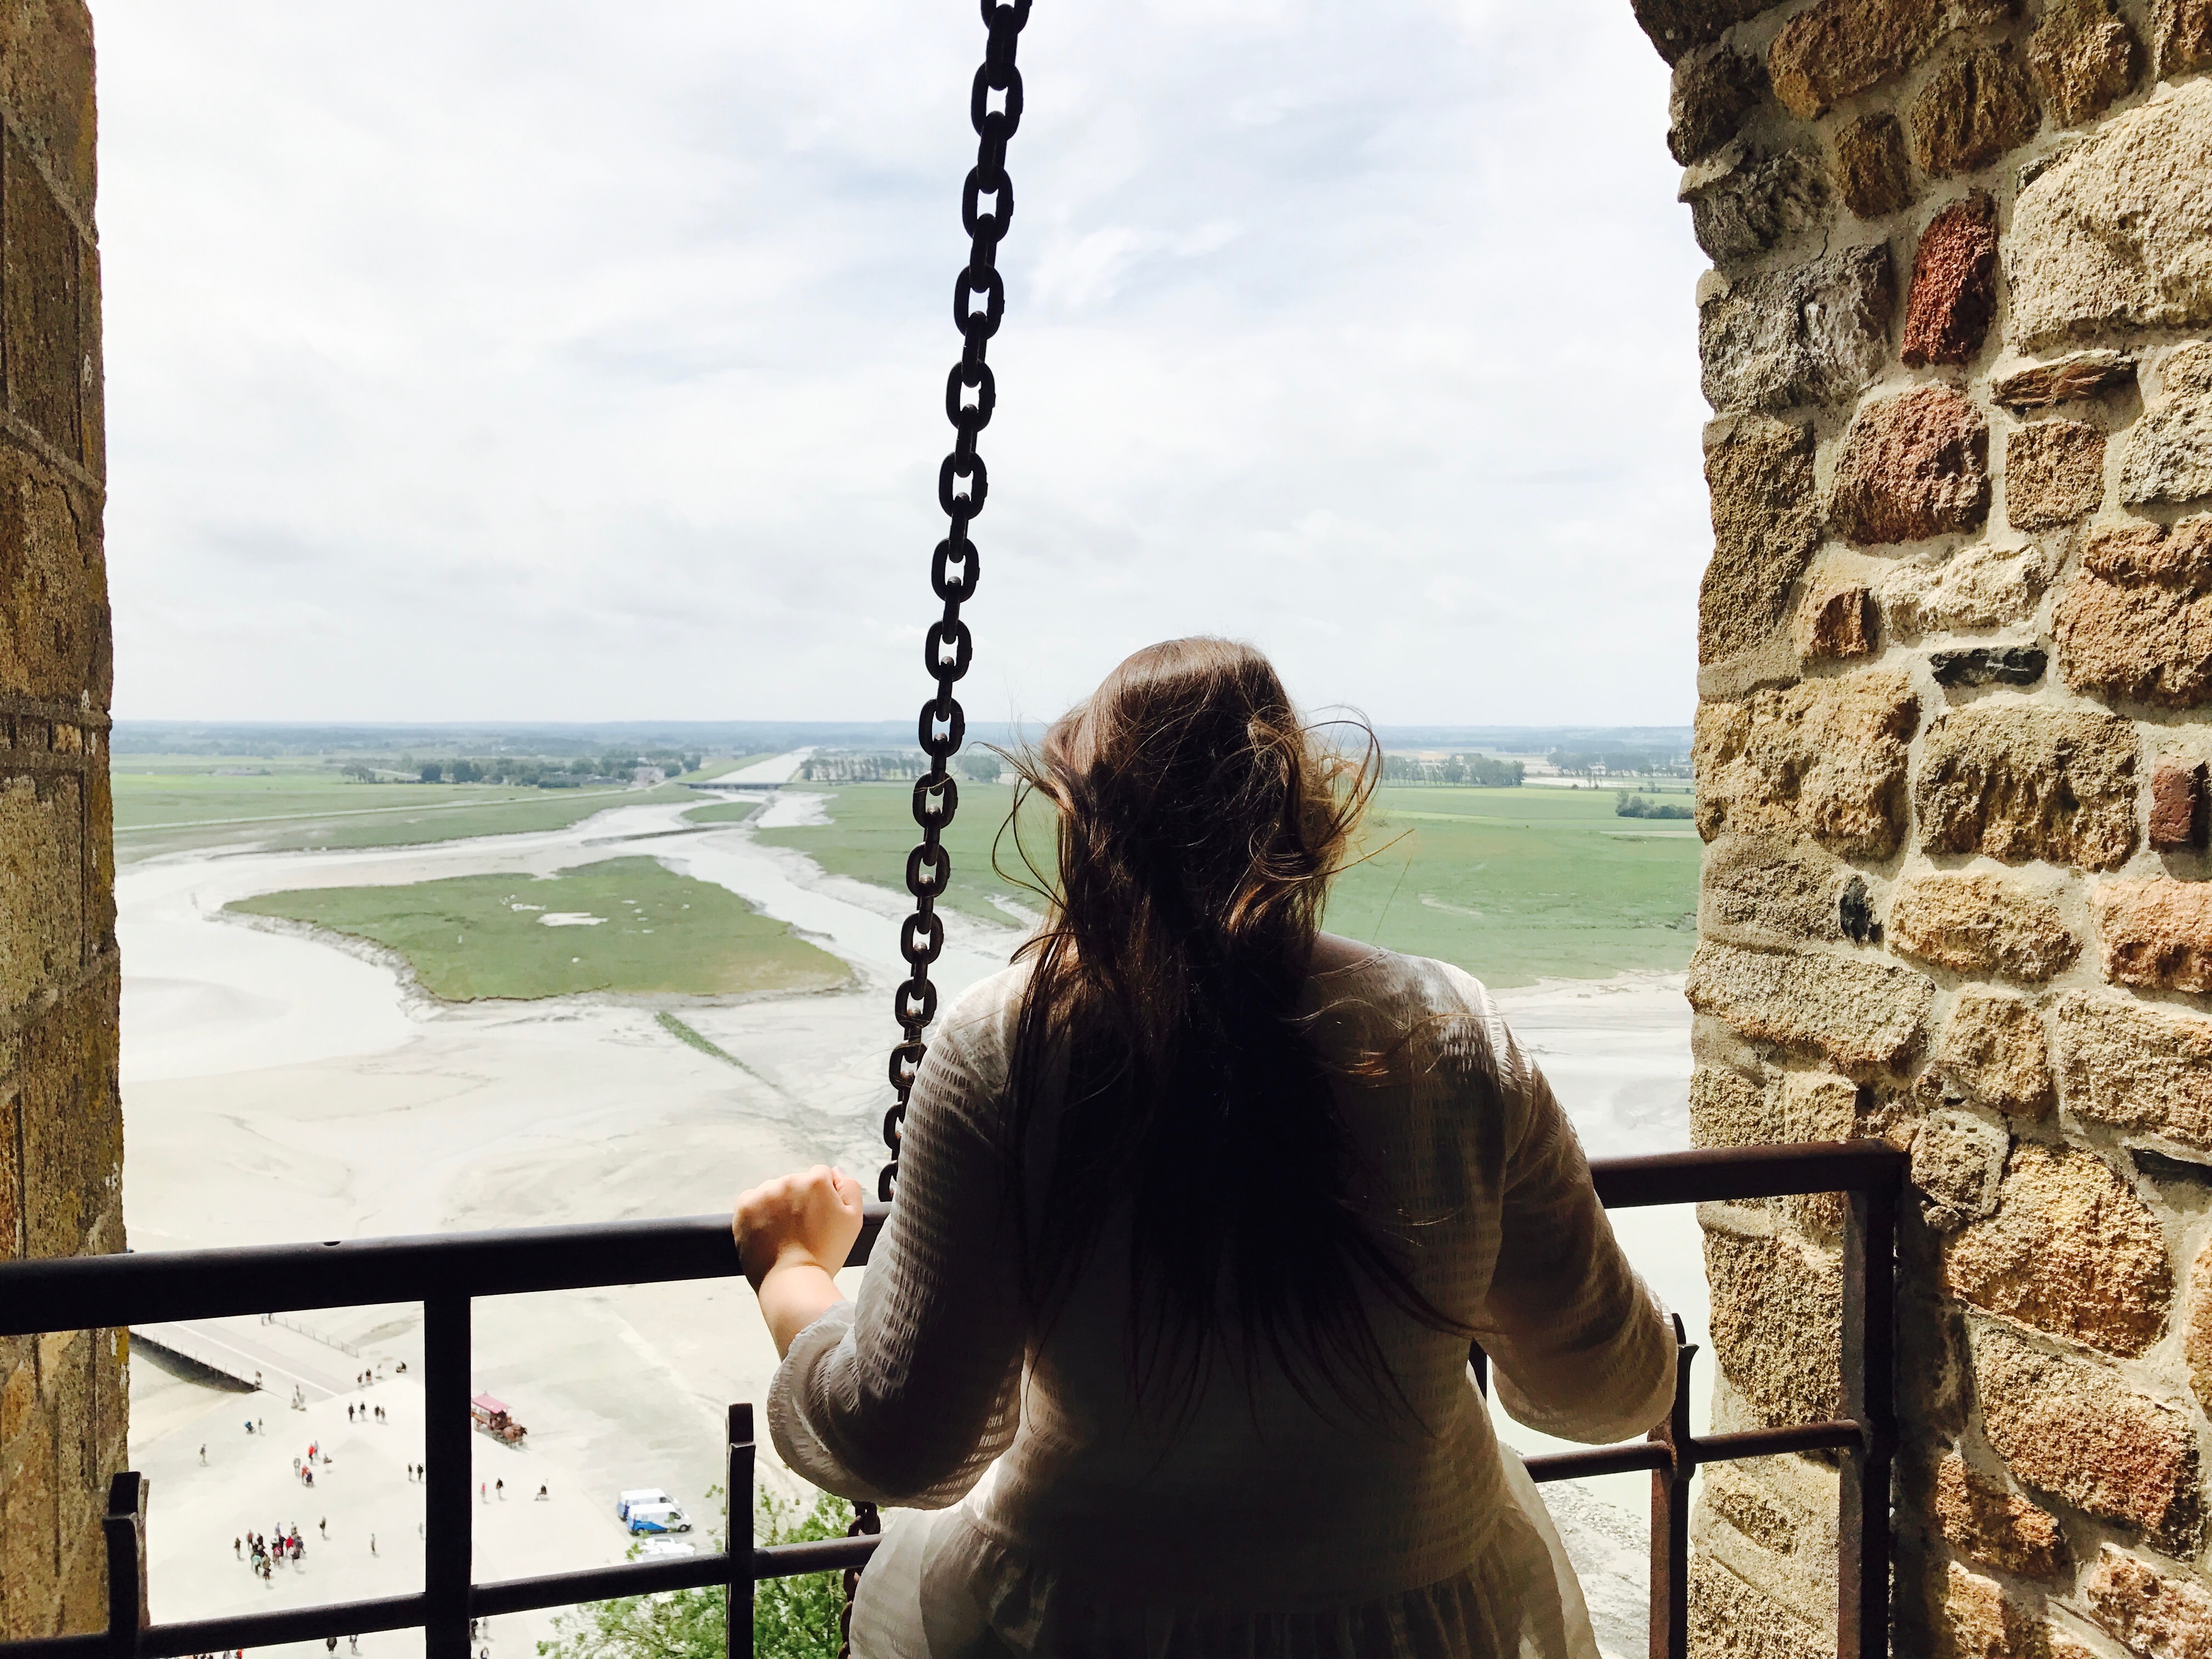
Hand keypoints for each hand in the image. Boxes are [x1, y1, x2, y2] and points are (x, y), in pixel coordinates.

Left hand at [733, 1165, 865, 1290]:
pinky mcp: (745, 1206)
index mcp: (815, 1181)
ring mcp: (764, 1193)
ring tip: (784, 1233)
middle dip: (799, 1200)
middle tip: (803, 1229)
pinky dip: (758, 1211)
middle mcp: (789, 1181)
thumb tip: (834, 1172)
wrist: (793, 1281)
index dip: (822, 1198)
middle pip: (796, 1182)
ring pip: (774, 1190)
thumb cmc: (826, 1254)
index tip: (819, 1219)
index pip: (820, 1176)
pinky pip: (752, 1199)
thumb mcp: (854, 1219)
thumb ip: (849, 1187)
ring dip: (778, 1205)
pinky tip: (767, 1229)